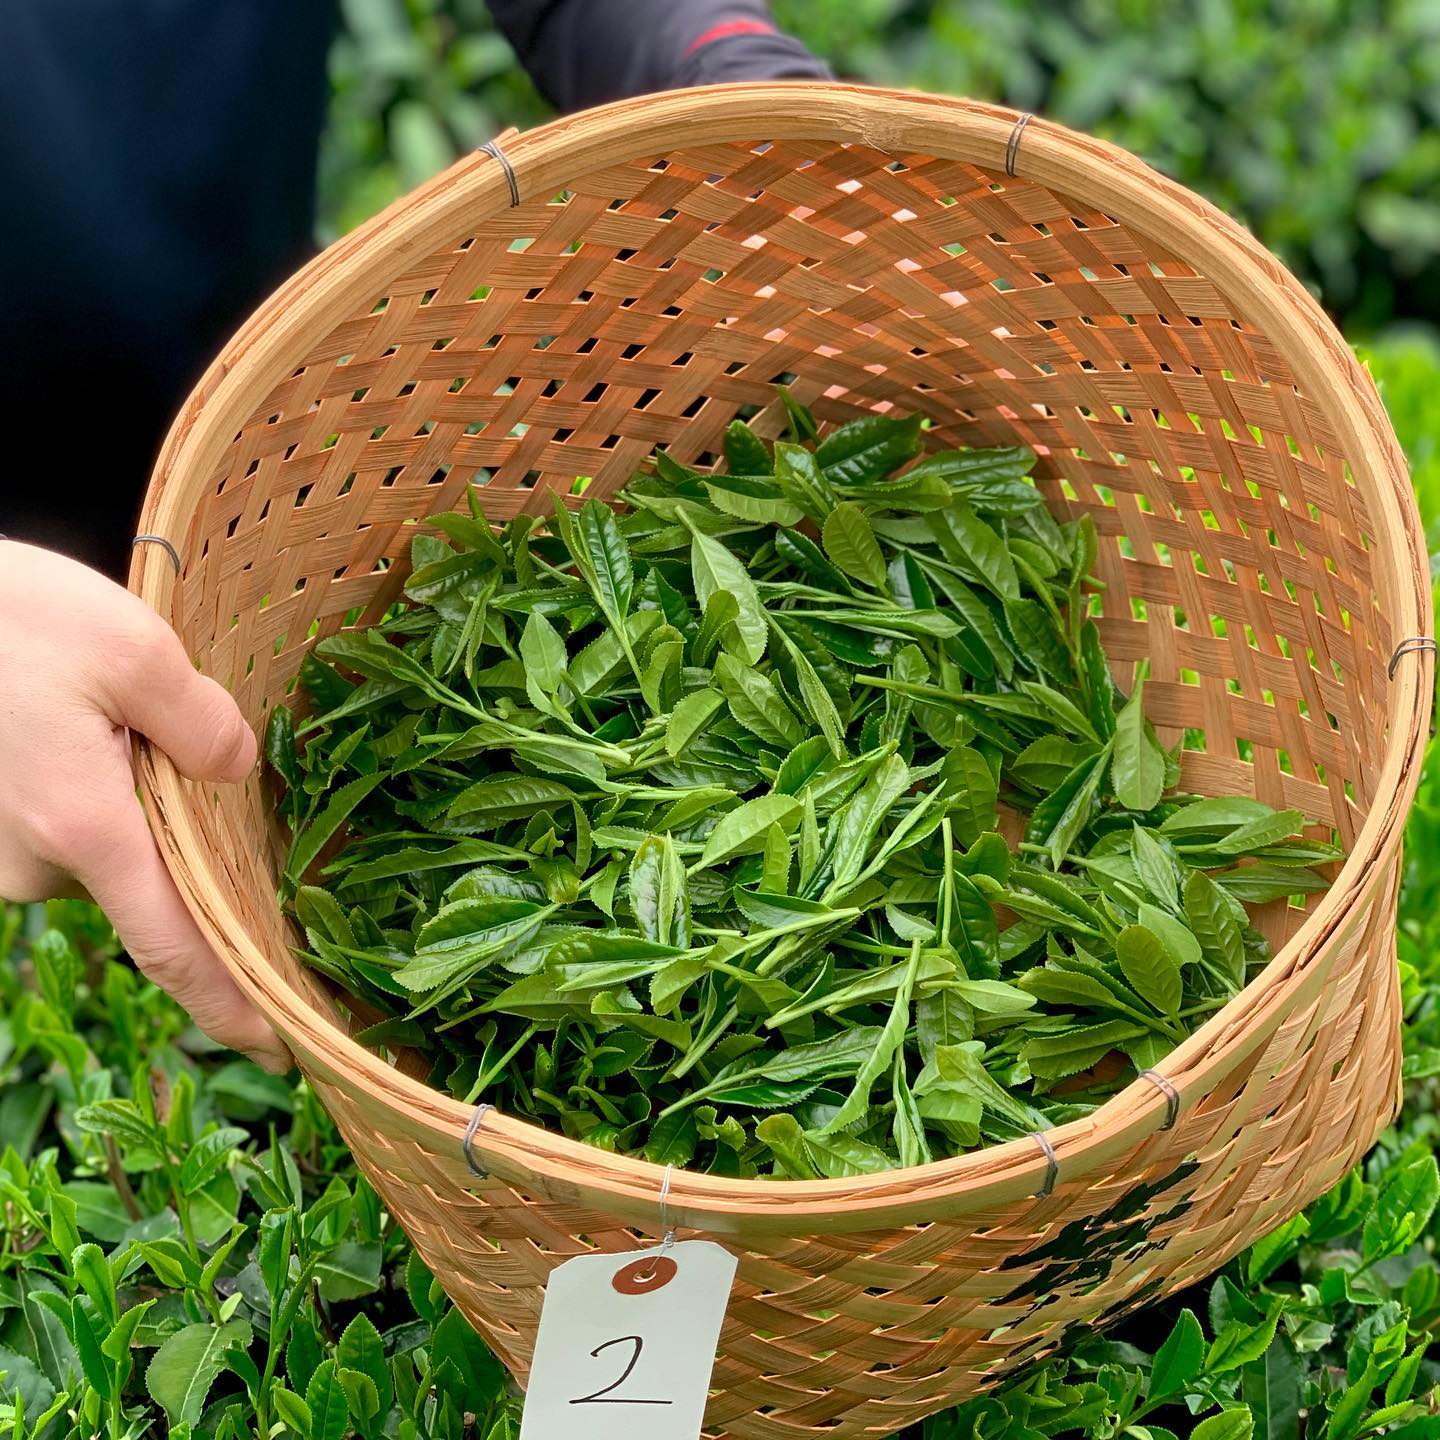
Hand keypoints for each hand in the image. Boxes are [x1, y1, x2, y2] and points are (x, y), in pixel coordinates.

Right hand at [0, 541, 290, 1072]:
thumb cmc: (6, 617)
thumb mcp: (132, 648)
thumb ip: (202, 722)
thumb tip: (235, 769)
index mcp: (86, 829)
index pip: (174, 944)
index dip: (229, 1001)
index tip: (279, 1049)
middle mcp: (35, 861)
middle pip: (149, 879)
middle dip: (184, 837)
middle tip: (193, 761)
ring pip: (102, 844)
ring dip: (129, 796)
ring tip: (119, 716)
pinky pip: (59, 824)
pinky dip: (92, 788)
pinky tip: (82, 722)